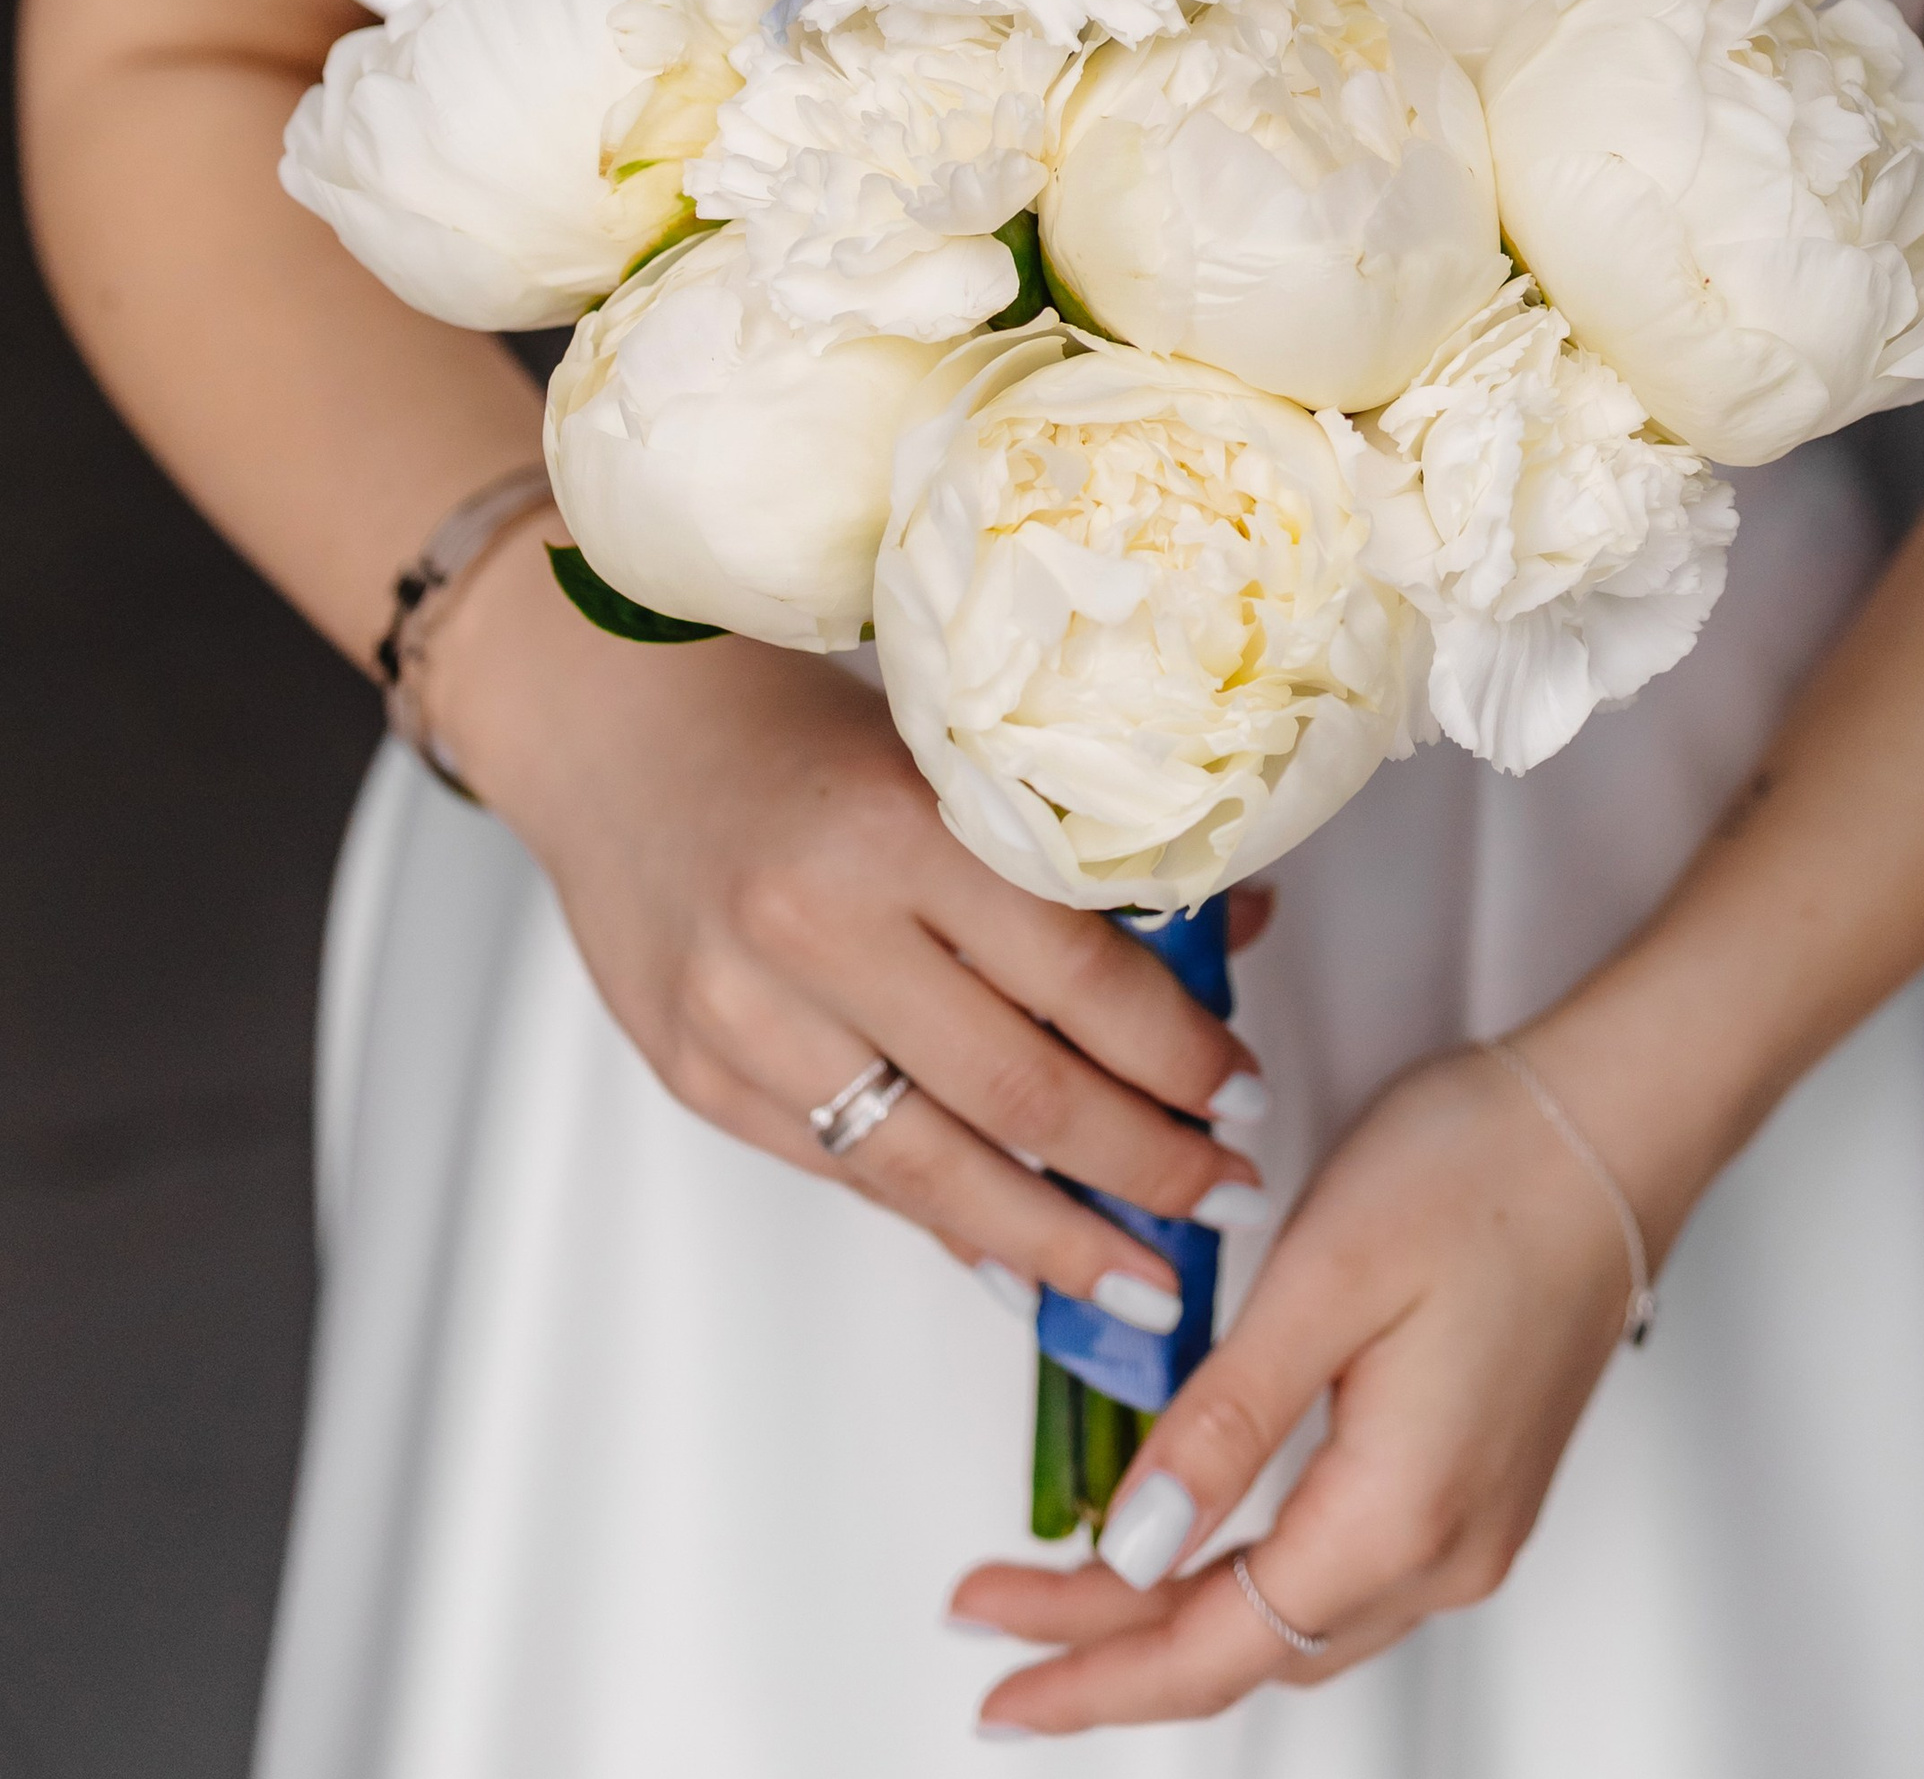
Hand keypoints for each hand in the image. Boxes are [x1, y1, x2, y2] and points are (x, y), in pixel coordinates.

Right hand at [435, 525, 1265, 1317]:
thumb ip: (1068, 856)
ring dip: (1055, 1239)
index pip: (1079, 976)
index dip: (1179, 1055)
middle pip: (1021, 1089)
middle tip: (1223, 1196)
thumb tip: (1230, 937)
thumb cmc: (789, 723)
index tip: (1241, 1095)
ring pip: (933, 1168)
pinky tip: (1015, 1252)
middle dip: (1144, 1164)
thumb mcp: (942, 754)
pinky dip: (943, 1220)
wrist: (604, 723)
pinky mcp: (701, 1078)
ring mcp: (747, 1018)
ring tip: (1142, 1278)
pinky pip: (849, 1174)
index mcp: (898, 826)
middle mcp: (817, 928)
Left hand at [947, 1038, 1643, 1727]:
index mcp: (1401, 1511)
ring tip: (1073, 1592)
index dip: (1091, 1671)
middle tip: (1001, 1619)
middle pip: (1249, 1651)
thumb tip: (1134, 1544)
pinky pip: (1342, 1582)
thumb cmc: (1486, 1168)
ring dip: (1178, 1624)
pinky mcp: (1481, 1485)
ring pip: (1296, 1625)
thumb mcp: (1325, 1277)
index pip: (1213, 1645)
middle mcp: (1448, 1550)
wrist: (1615, 1120)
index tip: (996, 1672)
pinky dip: (1250, 1585)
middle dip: (1111, 1651)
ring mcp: (1474, 1525)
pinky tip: (1200, 1549)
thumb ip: (1227, 1423)